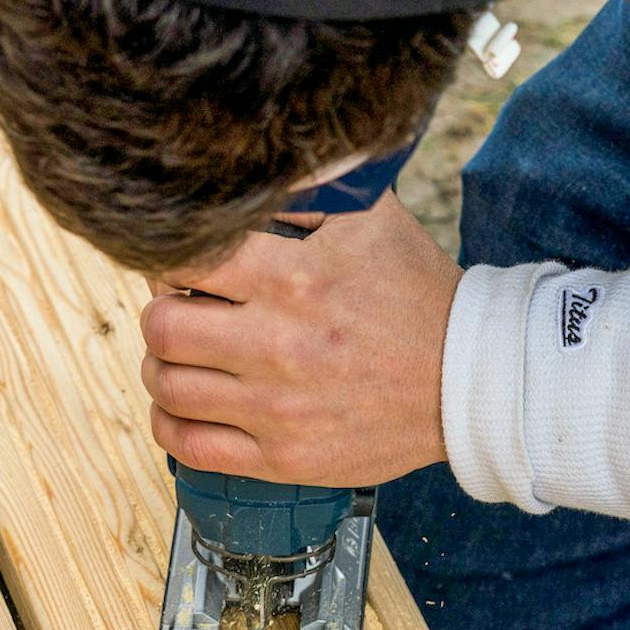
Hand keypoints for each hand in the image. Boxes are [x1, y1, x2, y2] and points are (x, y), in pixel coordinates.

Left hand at [139, 191, 462, 487]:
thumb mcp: (369, 220)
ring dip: (162, 369)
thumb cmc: (414, 296)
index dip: (168, 257)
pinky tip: (184, 409)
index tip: (182, 266)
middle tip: (180, 313)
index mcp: (296, 278)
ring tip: (183, 360)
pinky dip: (171, 426)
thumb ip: (304, 190)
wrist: (468, 382)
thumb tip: (243, 170)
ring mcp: (280, 410)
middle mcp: (281, 346)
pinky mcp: (285, 458)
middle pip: (163, 328)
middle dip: (161, 314)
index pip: (183, 258)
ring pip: (168, 388)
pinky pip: (192, 447)